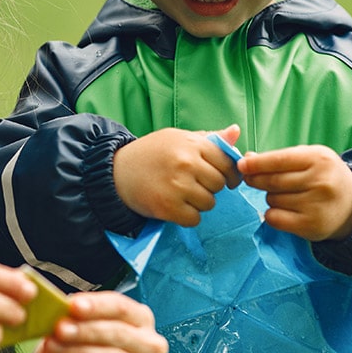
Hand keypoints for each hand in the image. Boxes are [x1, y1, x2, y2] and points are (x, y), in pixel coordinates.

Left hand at [29, 292, 167, 352]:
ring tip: (50, 347)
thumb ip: (69, 316)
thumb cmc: (70, 349)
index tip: (72, 305)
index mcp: (140, 318)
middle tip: (58, 328)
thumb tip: (63, 308)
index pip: (121, 307)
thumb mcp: (68, 326)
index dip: (96, 306)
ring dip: (77, 352)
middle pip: (119, 333)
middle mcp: (151, 345)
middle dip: (86, 330)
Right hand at [113, 124, 241, 225]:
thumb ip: (208, 138)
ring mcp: (177, 186)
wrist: (115, 171)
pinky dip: (187, 216)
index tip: (223, 179)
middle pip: (219, 185)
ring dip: (198, 203)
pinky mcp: (167, 207)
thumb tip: (236, 133)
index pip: (227, 163)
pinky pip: (194, 219)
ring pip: (208, 203)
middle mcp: (186, 163)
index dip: (229, 174)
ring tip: (182, 195)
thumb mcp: (177, 138)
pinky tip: (175, 206)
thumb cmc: (150, 153)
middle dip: (210, 188)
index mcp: (191, 144)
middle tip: (194, 186)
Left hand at [238, 144, 351, 240]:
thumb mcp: (309, 159)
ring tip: (286, 195)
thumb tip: (247, 159)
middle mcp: (320, 182)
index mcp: (319, 159)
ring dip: (270, 197)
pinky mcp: (311, 226)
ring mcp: (317, 206)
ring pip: (272, 199)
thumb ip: (279, 158)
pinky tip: (284, 210)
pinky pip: (275, 218)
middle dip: (256, 180)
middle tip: (250, 179)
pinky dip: (272, 214)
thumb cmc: (324, 177)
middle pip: (272, 181)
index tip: (241, 165)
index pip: (279, 160)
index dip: (256, 164)